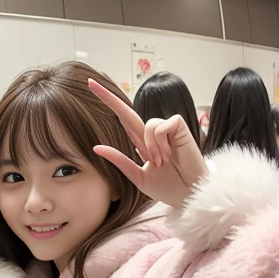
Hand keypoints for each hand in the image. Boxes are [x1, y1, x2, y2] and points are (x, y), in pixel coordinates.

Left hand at [89, 78, 208, 208]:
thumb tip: (96, 147)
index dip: (109, 105)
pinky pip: (160, 127)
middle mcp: (151, 133)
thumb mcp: (137, 176)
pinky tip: (171, 155)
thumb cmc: (167, 187)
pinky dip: (162, 143)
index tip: (91, 89)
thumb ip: (120, 161)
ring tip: (163, 163)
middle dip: (108, 98)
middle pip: (126, 112)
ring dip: (152, 148)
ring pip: (146, 125)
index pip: (122, 120)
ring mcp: (166, 128)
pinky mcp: (178, 126)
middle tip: (90, 83)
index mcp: (141, 143)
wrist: (188, 194)